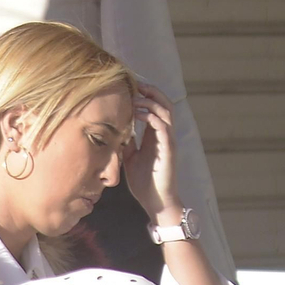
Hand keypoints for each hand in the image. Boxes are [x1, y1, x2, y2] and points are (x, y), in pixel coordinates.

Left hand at [123, 83, 178, 218]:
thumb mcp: (130, 157)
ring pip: (166, 110)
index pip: (156, 107)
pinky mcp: (168, 149)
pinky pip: (162, 126)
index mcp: (157, 135)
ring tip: (135, 96)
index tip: (131, 86)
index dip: (147, 94)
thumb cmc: (144, 182)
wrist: (155, 202)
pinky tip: (136, 113)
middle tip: (136, 83)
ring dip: (151, 100)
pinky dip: (150, 116)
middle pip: (165, 103)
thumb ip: (127, 142)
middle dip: (151, 91)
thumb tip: (116, 130)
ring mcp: (168, 140)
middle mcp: (165, 134)